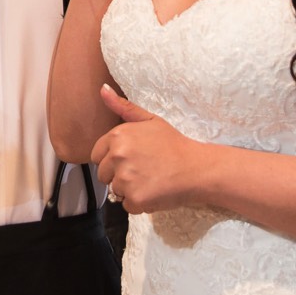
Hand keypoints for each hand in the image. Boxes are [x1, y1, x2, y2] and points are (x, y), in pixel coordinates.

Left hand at [91, 85, 204, 212]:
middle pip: (103, 175)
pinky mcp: (135, 198)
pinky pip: (127, 205)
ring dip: (129, 190)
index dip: (112, 160)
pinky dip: (139, 203)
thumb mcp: (149, 120)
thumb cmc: (173, 143)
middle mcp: (117, 156)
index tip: (132, 160)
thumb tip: (102, 89)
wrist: (198, 167)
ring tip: (150, 180)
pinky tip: (154, 192)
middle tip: (143, 171)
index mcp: (117, 136)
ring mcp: (125, 178)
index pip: (97, 156)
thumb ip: (123, 107)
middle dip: (119, 176)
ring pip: (115, 190)